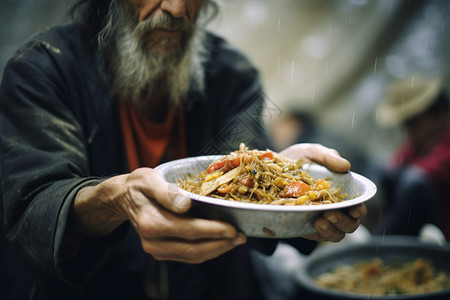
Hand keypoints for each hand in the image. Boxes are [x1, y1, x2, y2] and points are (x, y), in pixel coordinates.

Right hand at [72, 168, 245, 263]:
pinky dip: (206, 250)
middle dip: (220, 244)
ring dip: (216, 250)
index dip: (213, 231)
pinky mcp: (161, 251)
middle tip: (241, 237)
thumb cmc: (139, 185)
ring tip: (235, 240)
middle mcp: (152, 241)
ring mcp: (156, 249)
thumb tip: (186, 204)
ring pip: (192, 256)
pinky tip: (219, 242)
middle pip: (193, 248)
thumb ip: (166, 192)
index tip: (233, 228)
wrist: (124, 198)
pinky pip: (187, 255)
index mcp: (150, 223)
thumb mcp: (148, 179)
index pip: (188, 230)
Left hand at [280, 143, 366, 241]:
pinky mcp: (303, 225)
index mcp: (339, 193)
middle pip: (348, 224)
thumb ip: (328, 157)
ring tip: (320, 220)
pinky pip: (314, 236)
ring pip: (334, 234)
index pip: (356, 207)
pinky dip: (316, 233)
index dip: (358, 210)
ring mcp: (318, 218)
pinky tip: (312, 223)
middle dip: (343, 222)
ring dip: (331, 231)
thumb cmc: (297, 160)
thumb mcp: (312, 153)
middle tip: (330, 213)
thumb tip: (346, 166)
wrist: (269, 168)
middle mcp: (332, 208)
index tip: (354, 208)